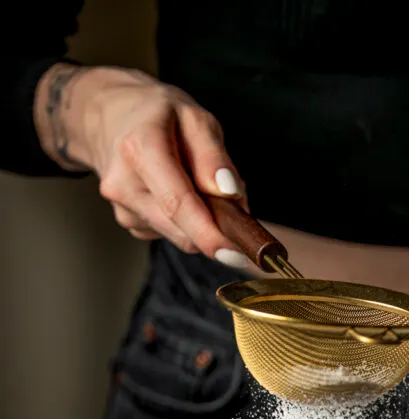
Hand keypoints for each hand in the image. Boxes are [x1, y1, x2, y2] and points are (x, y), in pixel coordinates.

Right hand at [34, 63, 248, 262]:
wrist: (110, 117)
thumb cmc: (157, 114)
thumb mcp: (194, 117)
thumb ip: (213, 156)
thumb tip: (229, 193)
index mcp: (140, 149)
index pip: (177, 202)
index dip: (208, 232)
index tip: (233, 251)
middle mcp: (124, 183)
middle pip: (179, 228)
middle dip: (214, 227)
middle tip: (235, 209)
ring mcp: (122, 207)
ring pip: (178, 235)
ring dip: (201, 221)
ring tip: (197, 184)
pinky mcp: (128, 221)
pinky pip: (170, 232)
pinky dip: (185, 221)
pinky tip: (177, 192)